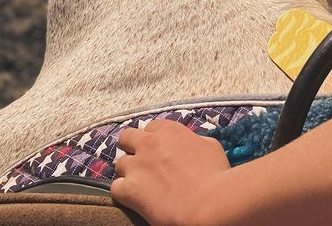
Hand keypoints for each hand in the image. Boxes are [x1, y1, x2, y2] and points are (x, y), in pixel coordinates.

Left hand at [111, 119, 229, 225]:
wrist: (209, 203)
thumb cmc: (216, 175)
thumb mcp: (209, 146)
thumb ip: (192, 141)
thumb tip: (189, 145)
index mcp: (169, 130)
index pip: (150, 128)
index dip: (153, 139)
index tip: (158, 151)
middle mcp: (149, 143)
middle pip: (126, 138)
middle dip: (131, 148)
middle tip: (141, 163)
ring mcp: (137, 165)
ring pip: (120, 164)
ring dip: (129, 173)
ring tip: (141, 185)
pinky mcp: (130, 189)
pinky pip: (115, 188)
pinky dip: (123, 193)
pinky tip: (135, 199)